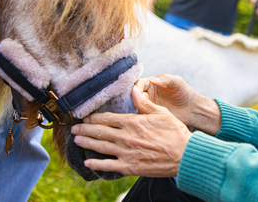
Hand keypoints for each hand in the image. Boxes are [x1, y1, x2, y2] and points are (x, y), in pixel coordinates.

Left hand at [71, 85, 191, 176]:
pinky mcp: (130, 167)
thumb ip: (144, 103)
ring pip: (101, 147)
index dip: (94, 118)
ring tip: (77, 141)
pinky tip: (88, 162)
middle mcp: (126, 137)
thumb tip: (133, 90)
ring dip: (87, 143)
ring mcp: (126, 153)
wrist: (183, 155)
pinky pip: (108, 165)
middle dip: (85, 130)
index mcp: (133, 122)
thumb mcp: (161, 112)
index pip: (107, 118)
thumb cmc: (175, 132)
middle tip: (74, 129)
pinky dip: (96, 164)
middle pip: (100, 132)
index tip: (86, 117)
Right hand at [136, 74, 221, 134]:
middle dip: (132, 99)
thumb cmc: (185, 92)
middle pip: (133, 95)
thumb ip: (166, 79)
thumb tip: (153, 80)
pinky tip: (139, 120)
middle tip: (133, 105)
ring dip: (133, 109)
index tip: (135, 93)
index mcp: (152, 83)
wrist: (191, 109)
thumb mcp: (177, 82)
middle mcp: (147, 93)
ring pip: (135, 106)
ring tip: (136, 113)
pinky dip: (138, 117)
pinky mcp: (150, 115)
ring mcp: (148, 105)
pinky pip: (140, 115)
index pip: (138, 83)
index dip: (136, 88)